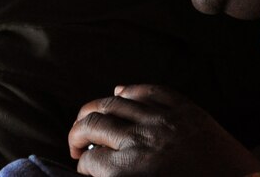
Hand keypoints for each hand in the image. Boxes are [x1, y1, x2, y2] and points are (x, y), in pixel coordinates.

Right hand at [68, 84, 259, 175]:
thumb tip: (99, 170)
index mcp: (133, 169)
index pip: (90, 161)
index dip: (81, 167)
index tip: (82, 169)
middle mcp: (142, 138)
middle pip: (92, 126)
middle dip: (75, 135)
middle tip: (74, 145)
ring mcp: (164, 118)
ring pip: (114, 103)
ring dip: (94, 110)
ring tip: (88, 119)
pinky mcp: (185, 108)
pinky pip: (149, 91)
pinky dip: (130, 91)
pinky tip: (119, 94)